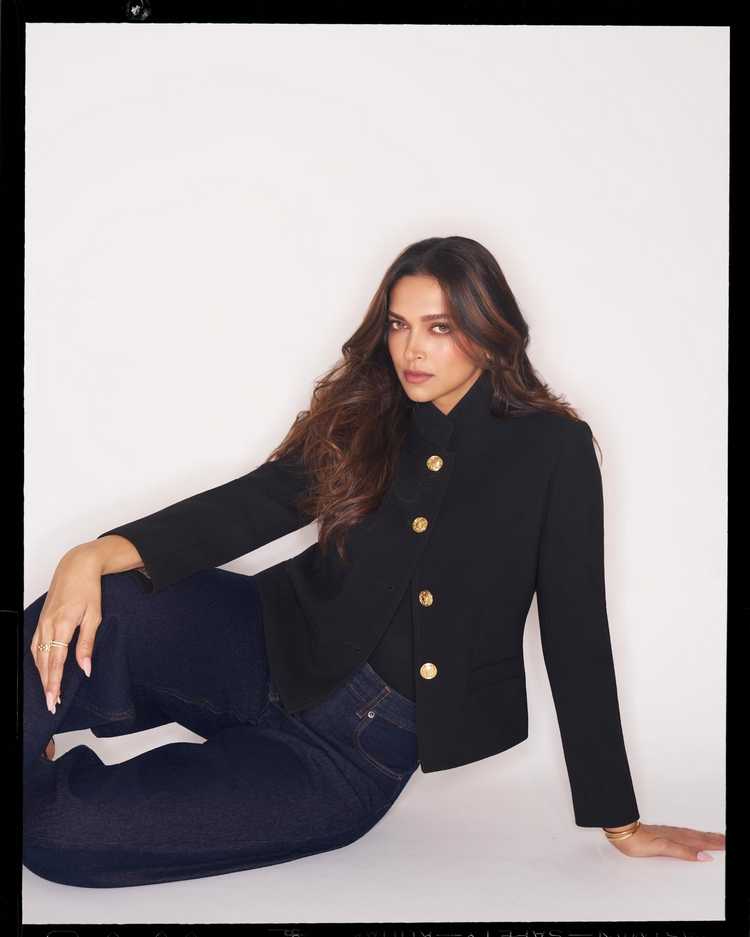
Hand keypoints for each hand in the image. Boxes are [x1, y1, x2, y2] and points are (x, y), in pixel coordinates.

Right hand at [29, 544, 104, 712]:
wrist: (76, 566)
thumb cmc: (89, 589)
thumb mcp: (94, 616)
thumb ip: (87, 643)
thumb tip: (85, 668)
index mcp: (63, 624)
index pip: (56, 662)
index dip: (54, 683)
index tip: (54, 699)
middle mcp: (48, 625)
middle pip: (44, 662)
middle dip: (47, 685)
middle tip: (51, 704)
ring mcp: (42, 622)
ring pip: (37, 655)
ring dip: (42, 675)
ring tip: (48, 692)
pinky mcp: (42, 619)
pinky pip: (36, 645)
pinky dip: (38, 661)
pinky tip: (43, 670)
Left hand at [605, 822, 724, 860]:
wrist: (623, 833)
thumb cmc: (638, 841)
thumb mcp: (663, 848)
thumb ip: (683, 851)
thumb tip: (703, 855)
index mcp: (677, 838)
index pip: (700, 841)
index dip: (714, 843)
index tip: (725, 843)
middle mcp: (674, 834)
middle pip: (698, 837)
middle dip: (713, 838)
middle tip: (725, 839)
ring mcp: (668, 833)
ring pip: (692, 834)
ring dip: (705, 836)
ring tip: (715, 837)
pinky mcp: (662, 834)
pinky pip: (683, 833)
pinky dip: (692, 835)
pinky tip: (691, 836)